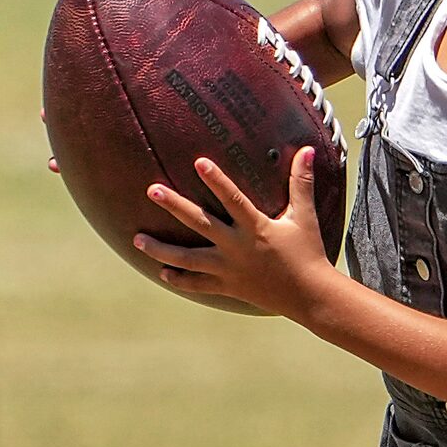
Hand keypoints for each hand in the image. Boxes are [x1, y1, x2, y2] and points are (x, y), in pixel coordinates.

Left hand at [135, 149, 334, 318]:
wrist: (309, 296)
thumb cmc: (308, 253)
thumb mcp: (305, 216)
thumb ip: (302, 183)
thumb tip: (309, 150)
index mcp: (255, 228)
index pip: (232, 199)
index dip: (216, 180)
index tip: (198, 162)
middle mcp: (237, 248)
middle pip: (200, 223)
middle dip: (174, 206)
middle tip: (151, 190)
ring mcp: (229, 269)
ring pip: (188, 259)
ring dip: (161, 249)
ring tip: (137, 239)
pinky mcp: (228, 286)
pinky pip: (198, 284)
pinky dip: (179, 279)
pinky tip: (162, 272)